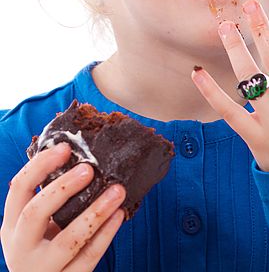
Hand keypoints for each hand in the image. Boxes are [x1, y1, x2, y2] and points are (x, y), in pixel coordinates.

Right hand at [0, 143, 125, 271]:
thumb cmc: (43, 247)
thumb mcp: (35, 225)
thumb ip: (50, 197)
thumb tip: (80, 157)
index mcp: (12, 225)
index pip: (19, 189)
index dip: (40, 165)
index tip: (65, 148)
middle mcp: (21, 247)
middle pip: (34, 214)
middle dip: (62, 188)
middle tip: (89, 169)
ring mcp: (42, 268)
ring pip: (68, 240)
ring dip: (95, 212)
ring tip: (117, 191)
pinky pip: (88, 257)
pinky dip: (106, 234)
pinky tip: (119, 214)